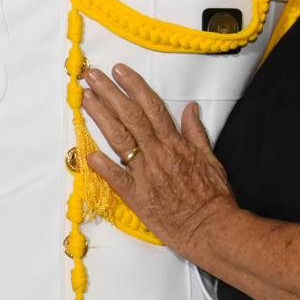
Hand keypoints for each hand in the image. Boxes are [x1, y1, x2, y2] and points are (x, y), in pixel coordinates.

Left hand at [78, 65, 237, 256]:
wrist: (212, 227)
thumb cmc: (213, 196)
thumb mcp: (211, 159)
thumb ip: (196, 132)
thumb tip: (190, 108)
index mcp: (176, 144)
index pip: (151, 107)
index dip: (134, 87)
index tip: (119, 71)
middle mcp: (159, 154)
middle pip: (131, 117)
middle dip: (110, 93)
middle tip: (92, 76)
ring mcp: (146, 175)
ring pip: (120, 139)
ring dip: (101, 116)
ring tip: (85, 98)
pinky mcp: (137, 197)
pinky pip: (116, 178)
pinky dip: (102, 165)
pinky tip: (88, 151)